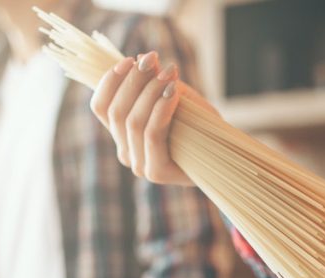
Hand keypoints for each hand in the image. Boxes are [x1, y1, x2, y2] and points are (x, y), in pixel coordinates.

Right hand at [90, 51, 194, 185]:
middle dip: (134, 80)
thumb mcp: (175, 95)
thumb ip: (156, 81)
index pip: (100, 106)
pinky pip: (152, 134)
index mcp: (122, 134)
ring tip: (170, 74)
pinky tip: (173, 92)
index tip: (130, 60)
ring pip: (133, 121)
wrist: (224, 152)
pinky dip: (161, 108)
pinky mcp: (157, 172)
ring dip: (151, 91)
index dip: (110, 81)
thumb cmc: (199, 123)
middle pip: (116, 111)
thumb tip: (141, 58)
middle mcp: (126, 152)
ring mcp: (140, 165)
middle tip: (154, 59)